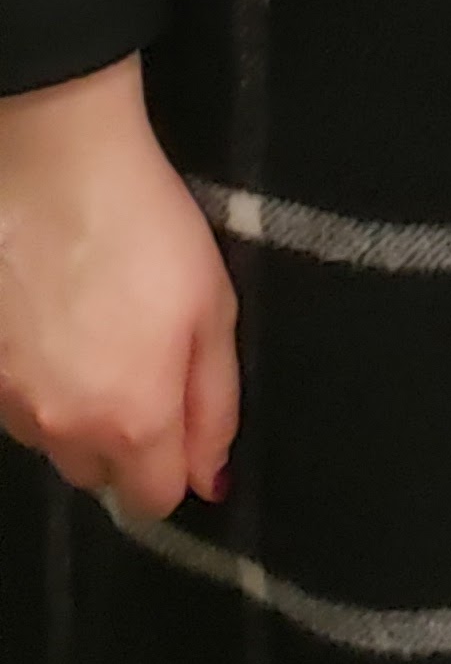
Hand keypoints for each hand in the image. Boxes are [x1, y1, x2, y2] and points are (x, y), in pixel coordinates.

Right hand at [0, 54, 237, 519]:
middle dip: (125, 441)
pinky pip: (15, 402)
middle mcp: (62, 431)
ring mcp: (9, 402)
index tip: (184, 419)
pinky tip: (50, 322)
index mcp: (132, 423)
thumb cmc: (148, 228)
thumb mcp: (213, 308)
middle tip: (140, 363)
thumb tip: (211, 478)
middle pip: (98, 474)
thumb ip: (216, 404)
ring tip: (92, 331)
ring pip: (51, 439)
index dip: (177, 466)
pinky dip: (36, 380)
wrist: (53, 164)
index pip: (154, 498)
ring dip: (75, 411)